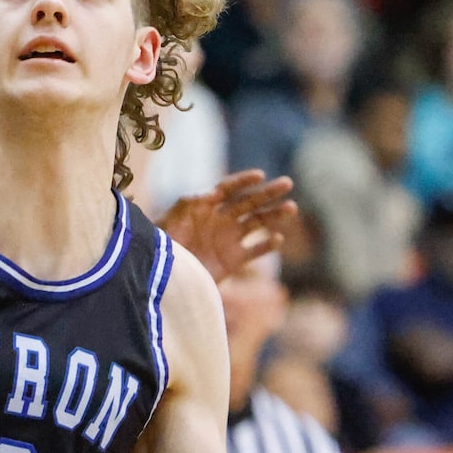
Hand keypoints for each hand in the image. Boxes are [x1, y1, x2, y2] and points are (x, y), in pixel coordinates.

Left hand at [160, 171, 296, 281]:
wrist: (161, 278)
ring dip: (274, 215)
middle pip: (249, 202)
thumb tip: (212, 193)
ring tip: (291, 208)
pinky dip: (267, 246)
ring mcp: (228, 240)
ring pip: (257, 223)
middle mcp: (220, 220)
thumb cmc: (161, 246)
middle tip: (287, 184)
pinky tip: (278, 239)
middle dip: (268, 193)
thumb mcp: (169, 221)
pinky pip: (254, 251)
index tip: (260, 175)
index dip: (243, 181)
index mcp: (205, 207)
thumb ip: (189, 204)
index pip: (228, 189)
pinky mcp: (232, 261)